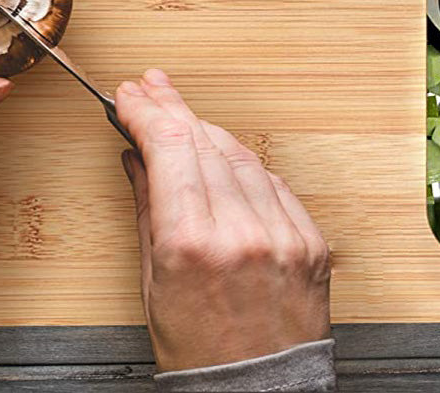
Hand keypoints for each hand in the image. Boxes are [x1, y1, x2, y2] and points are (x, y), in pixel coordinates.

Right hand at [116, 69, 330, 372]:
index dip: (145, 111)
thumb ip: (148, 209)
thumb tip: (138, 159)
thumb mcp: (153, 282)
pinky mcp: (311, 243)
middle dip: (171, 107)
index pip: (168, 146)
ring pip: (240, 153)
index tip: (129, 96)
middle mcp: (242, 233)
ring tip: (183, 117)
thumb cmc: (199, 352)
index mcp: (192, 244)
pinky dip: (245, 163)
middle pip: (202, 140)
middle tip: (150, 87)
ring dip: (207, 129)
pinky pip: (274, 183)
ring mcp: (282, 235)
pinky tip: (224, 154)